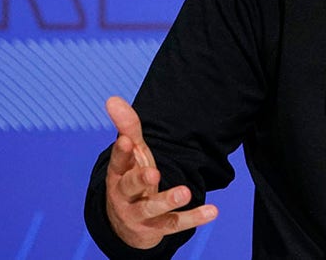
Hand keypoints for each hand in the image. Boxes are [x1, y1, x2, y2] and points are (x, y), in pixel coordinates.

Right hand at [103, 96, 217, 247]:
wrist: (127, 224)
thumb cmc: (132, 178)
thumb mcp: (132, 154)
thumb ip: (127, 127)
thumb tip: (112, 98)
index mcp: (118, 175)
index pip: (117, 162)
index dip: (121, 153)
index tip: (126, 141)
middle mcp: (125, 196)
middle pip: (130, 187)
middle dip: (140, 180)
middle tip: (153, 173)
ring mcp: (141, 214)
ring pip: (152, 209)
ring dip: (168, 200)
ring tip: (185, 191)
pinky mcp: (158, 227)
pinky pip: (175, 224)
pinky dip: (194, 218)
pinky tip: (213, 211)